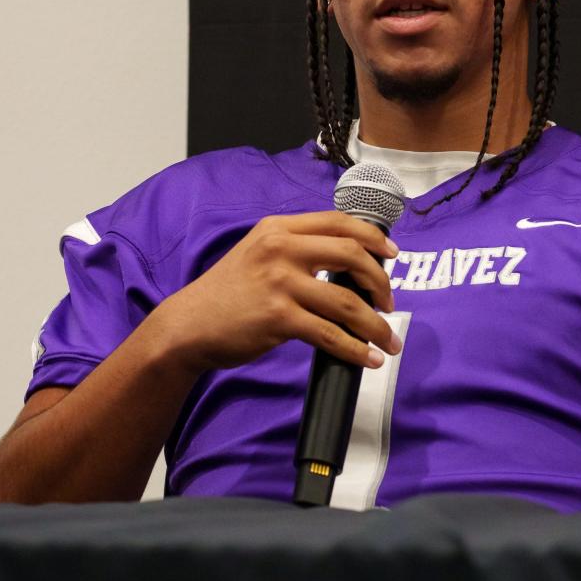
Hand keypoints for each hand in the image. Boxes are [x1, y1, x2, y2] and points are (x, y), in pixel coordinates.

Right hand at [158, 211, 400, 375]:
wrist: (189, 326)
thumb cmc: (227, 294)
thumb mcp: (258, 254)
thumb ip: (296, 250)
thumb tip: (348, 265)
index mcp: (279, 229)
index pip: (338, 222)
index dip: (373, 237)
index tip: (392, 254)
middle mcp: (280, 249)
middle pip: (352, 255)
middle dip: (380, 282)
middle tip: (389, 303)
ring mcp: (279, 283)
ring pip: (347, 302)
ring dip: (376, 324)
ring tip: (389, 340)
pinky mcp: (278, 318)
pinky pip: (330, 334)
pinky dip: (355, 349)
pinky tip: (368, 358)